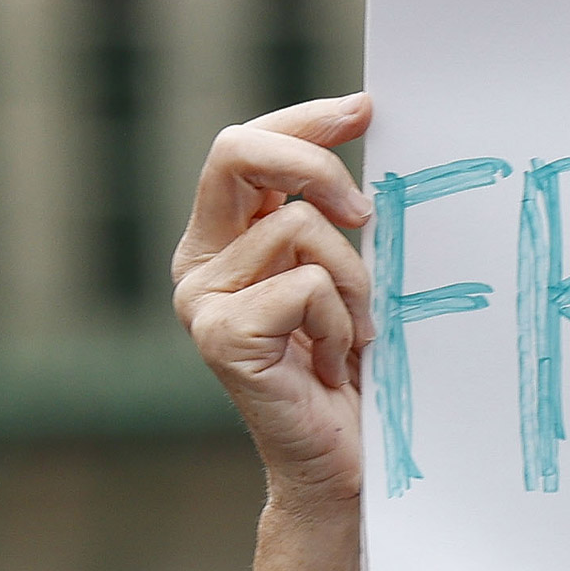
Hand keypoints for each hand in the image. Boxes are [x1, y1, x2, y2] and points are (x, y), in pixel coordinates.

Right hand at [172, 93, 375, 515]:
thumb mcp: (348, 271)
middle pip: (238, 153)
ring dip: (355, 281)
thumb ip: (336, 212)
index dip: (305, 120)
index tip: (366, 109)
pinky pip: (306, 287)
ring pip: (301, 228)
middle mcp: (200, 263)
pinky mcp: (219, 338)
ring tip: (352, 334)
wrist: (340, 462)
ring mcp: (201, 301)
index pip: (247, 145)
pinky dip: (341, 322)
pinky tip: (331, 363)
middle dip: (316, 164)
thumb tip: (370, 121)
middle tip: (365, 210)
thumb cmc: (353, 364)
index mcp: (224, 238)